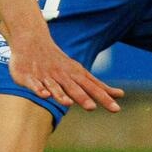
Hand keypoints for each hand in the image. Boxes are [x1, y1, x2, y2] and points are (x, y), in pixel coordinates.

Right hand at [5, 24, 122, 111]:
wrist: (33, 42)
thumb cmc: (60, 63)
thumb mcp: (81, 73)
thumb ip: (98, 86)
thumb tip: (121, 94)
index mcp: (77, 76)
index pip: (94, 88)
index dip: (104, 98)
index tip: (116, 109)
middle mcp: (64, 76)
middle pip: (76, 89)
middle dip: (84, 98)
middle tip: (92, 108)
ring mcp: (47, 76)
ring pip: (56, 87)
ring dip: (61, 95)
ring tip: (68, 104)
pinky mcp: (30, 77)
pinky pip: (35, 84)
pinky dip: (39, 89)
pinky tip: (44, 95)